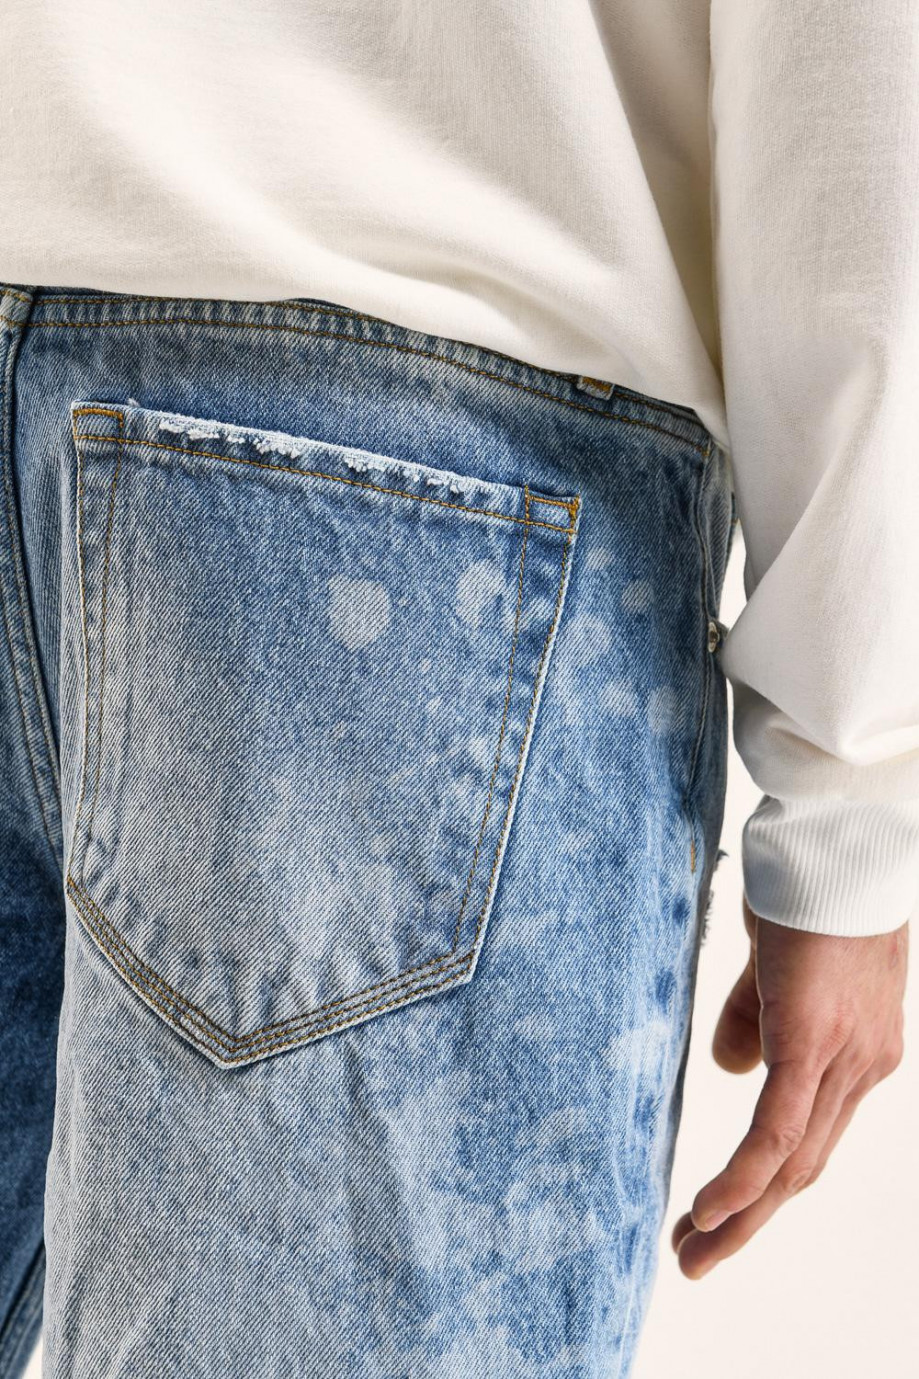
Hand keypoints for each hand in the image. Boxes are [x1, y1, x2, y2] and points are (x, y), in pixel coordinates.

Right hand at [671, 895, 907, 1278]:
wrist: (840, 838)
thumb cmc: (809, 886)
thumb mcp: (777, 966)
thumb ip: (757, 1018)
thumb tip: (730, 1071)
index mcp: (861, 1050)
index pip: (812, 1137)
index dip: (764, 1183)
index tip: (719, 1215)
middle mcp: (866, 1067)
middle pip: (803, 1167)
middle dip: (750, 1222)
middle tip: (695, 1259)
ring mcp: (848, 1059)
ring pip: (792, 1163)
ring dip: (739, 1217)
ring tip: (689, 1252)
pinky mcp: (815, 1044)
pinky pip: (778, 1131)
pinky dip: (742, 1180)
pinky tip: (707, 1212)